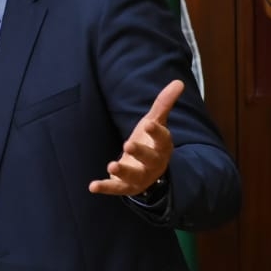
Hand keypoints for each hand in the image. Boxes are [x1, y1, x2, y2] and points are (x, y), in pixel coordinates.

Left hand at [89, 79, 182, 196]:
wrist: (148, 172)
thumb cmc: (150, 142)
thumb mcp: (155, 123)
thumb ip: (163, 104)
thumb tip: (178, 82)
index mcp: (162, 146)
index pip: (162, 139)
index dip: (156, 132)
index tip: (149, 124)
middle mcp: (154, 164)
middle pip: (150, 158)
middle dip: (140, 152)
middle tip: (127, 144)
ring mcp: (141, 177)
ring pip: (134, 176)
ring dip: (123, 171)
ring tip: (111, 165)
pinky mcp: (126, 186)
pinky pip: (116, 188)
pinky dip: (105, 187)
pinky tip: (92, 186)